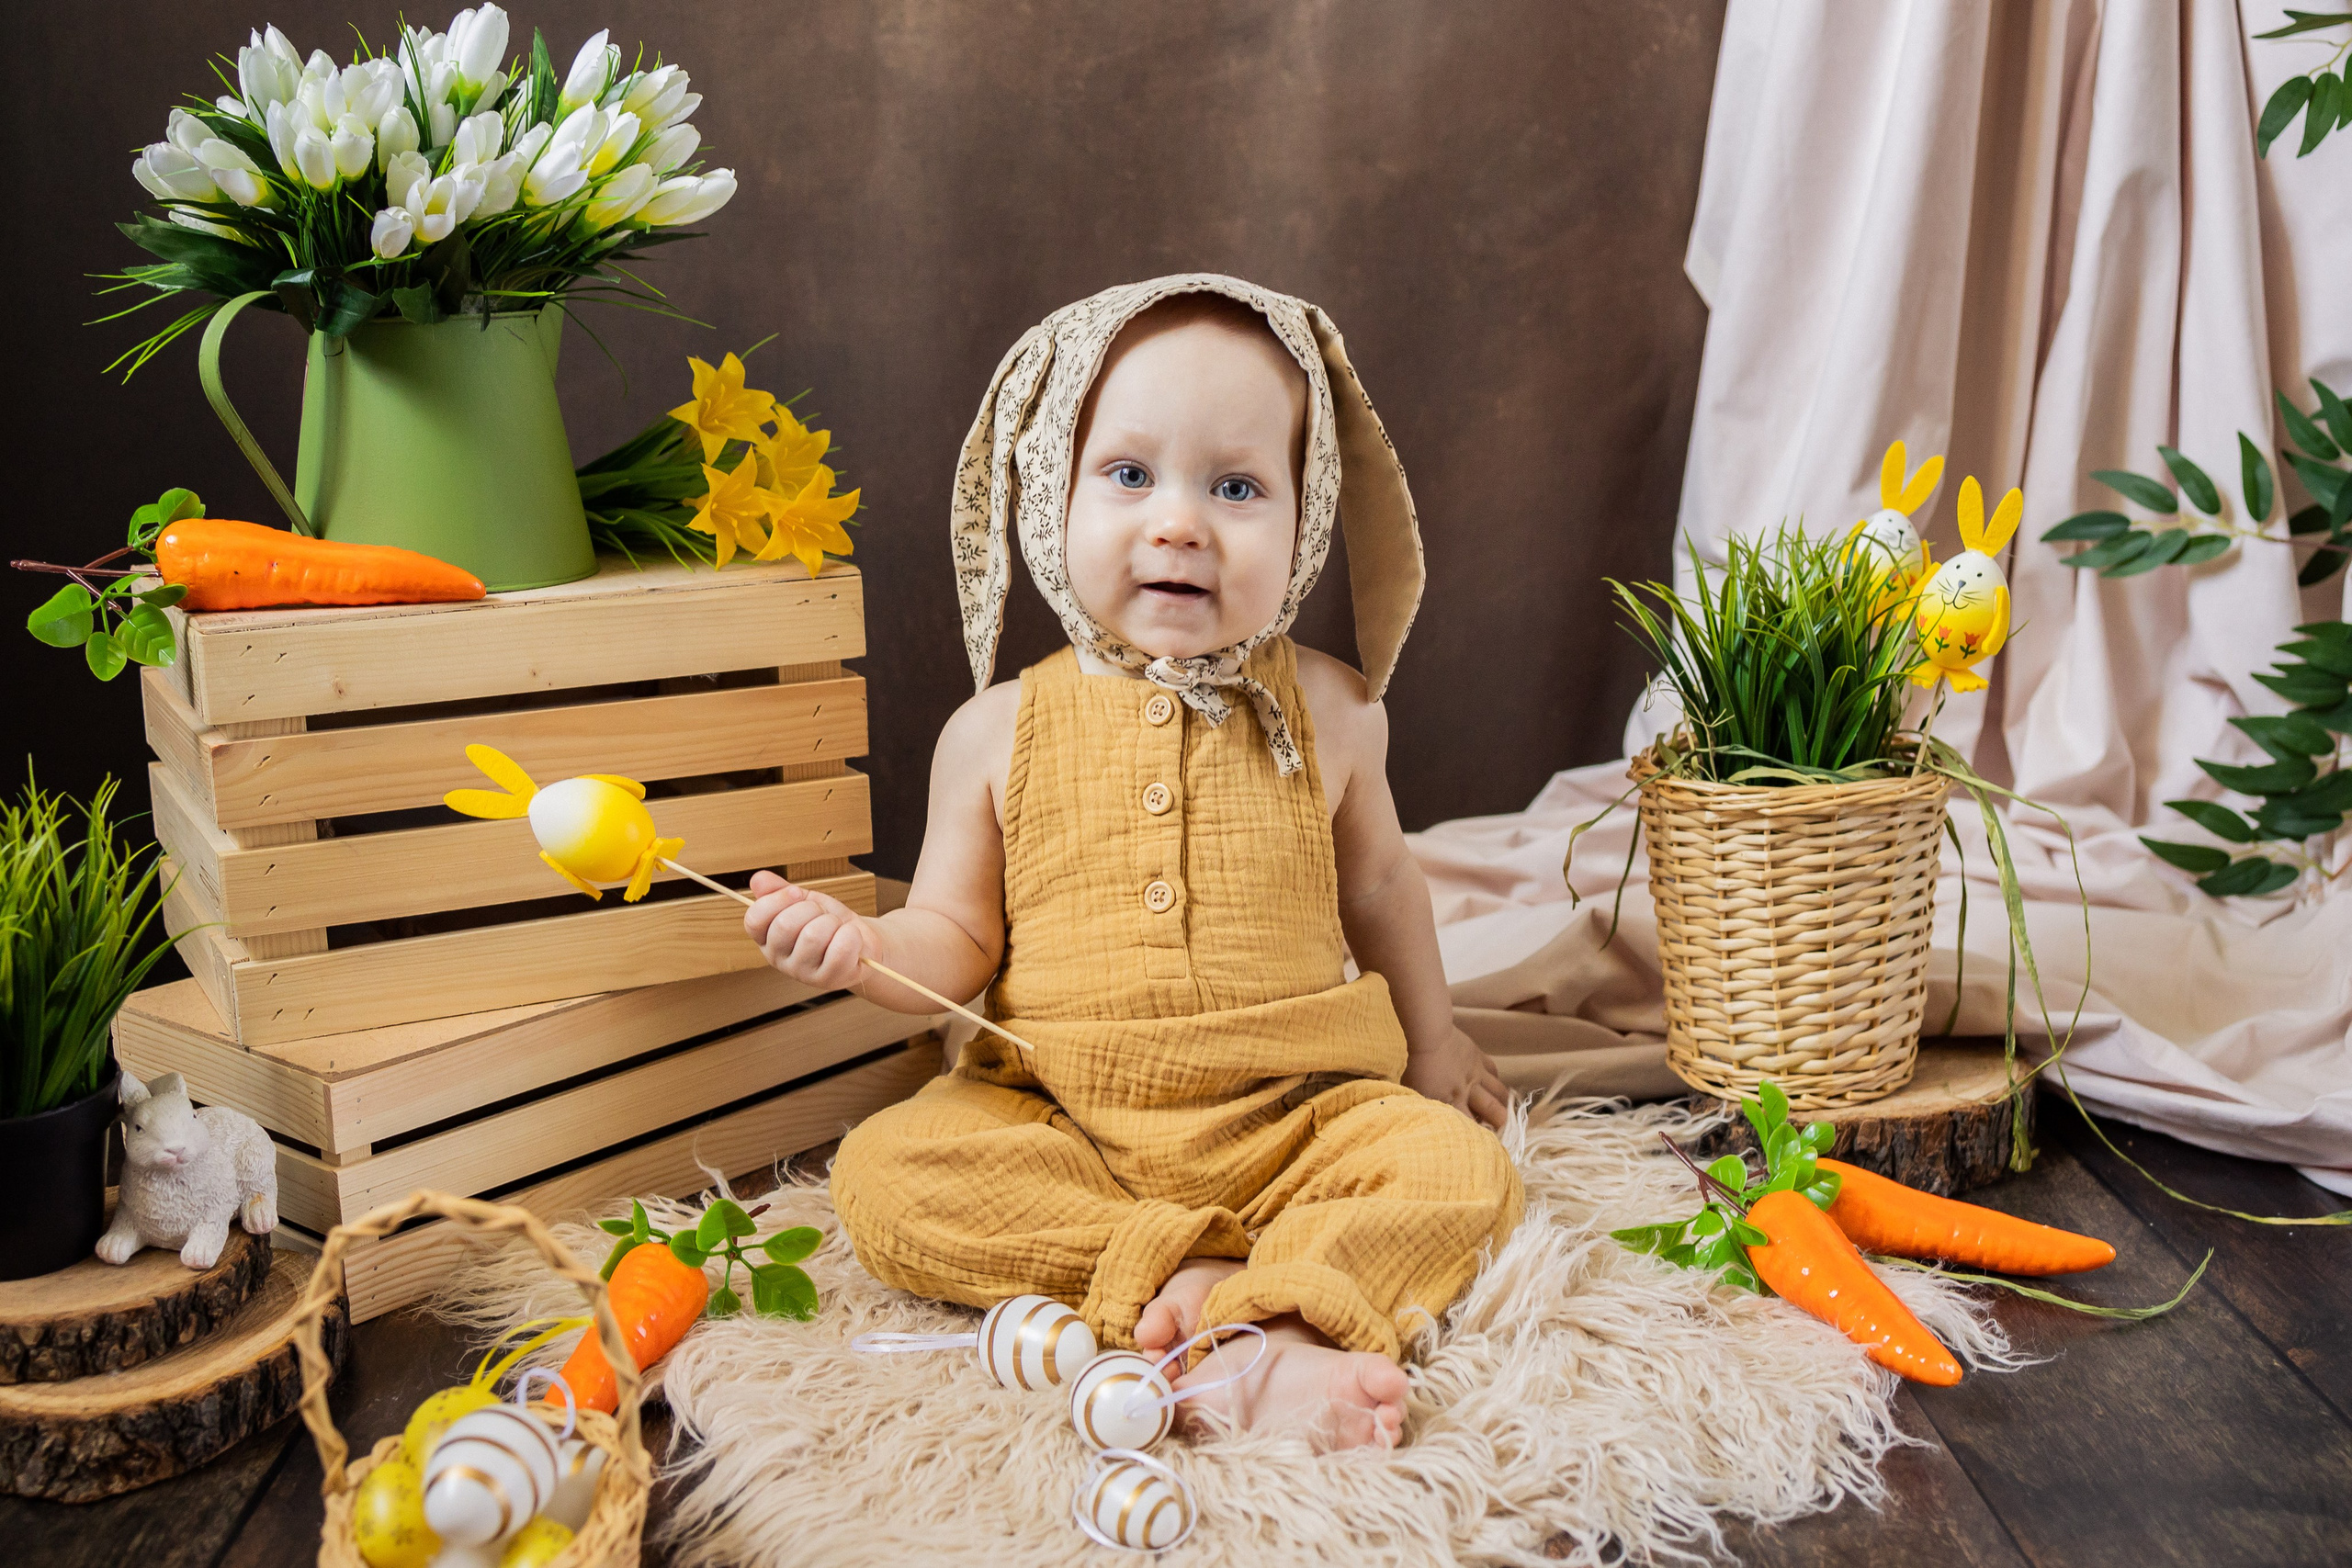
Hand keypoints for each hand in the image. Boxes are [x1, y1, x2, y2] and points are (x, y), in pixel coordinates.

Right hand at [745, 869, 874, 989]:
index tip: (797, 893)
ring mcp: (801, 972)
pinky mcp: (827, 980)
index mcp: (766, 938)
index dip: (777, 900)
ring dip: (832, 922)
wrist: (860, 940)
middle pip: (784, 925)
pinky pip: (839, 949)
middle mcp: (778, 959)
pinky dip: (850, 936)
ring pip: (813, 935)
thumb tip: (758, 879)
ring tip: (837, 928)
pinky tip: (850, 939)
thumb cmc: (827, 921)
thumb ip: (778, 890)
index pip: (754, 919)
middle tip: (822, 914)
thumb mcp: (803, 900)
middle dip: (811, 909)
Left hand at [1402, 1027, 1508, 1129]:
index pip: (1470, 1125)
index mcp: (1451, 1101)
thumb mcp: (1414, 1090)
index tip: (1483, 1145)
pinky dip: (1494, 1080)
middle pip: (1494, 1111)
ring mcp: (1477, 1073)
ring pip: (1499, 1092)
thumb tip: (1425, 1118)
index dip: (1479, 1137)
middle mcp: (1469, 1090)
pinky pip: (1494, 1071)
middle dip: (1501, 1124)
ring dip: (1502, 1103)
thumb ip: (1423, 1105)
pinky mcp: (1479, 1057)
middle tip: (1502, 1131)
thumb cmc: (1414, 1064)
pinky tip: (1491, 1086)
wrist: (1429, 1034)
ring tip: (1502, 1111)